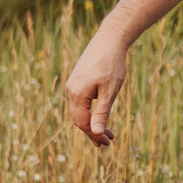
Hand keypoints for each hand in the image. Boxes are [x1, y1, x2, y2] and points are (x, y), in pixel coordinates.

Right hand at [63, 20, 132, 144]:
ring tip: (107, 132)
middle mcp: (71, 90)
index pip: (83, 123)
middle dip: (93, 131)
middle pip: (79, 119)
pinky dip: (90, 111)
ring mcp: (73, 84)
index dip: (94, 135)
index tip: (107, 143)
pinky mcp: (77, 80)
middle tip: (107, 142)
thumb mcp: (110, 91)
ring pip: (80, 110)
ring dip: (92, 122)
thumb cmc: (112, 64)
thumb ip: (102, 113)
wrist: (109, 39)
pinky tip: (100, 115)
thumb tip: (95, 133)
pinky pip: (81, 102)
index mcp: (76, 94)